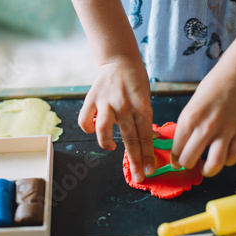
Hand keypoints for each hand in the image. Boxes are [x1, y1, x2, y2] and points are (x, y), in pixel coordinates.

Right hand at [78, 54, 154, 182]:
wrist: (119, 59)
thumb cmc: (136, 80)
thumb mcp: (146, 98)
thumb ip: (145, 119)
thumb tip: (149, 140)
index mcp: (142, 106)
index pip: (145, 135)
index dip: (147, 155)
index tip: (150, 170)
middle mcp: (124, 106)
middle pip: (130, 138)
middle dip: (135, 160)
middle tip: (138, 177)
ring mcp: (106, 103)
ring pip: (104, 130)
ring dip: (107, 143)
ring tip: (112, 148)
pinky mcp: (92, 99)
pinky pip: (86, 120)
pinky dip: (89, 128)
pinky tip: (95, 130)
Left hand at [171, 69, 235, 176]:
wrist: (234, 78)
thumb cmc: (209, 93)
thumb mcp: (189, 109)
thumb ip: (186, 130)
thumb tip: (180, 151)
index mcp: (189, 120)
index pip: (176, 150)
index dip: (175, 160)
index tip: (177, 162)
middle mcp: (206, 127)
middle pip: (190, 160)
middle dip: (187, 166)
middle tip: (190, 163)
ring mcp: (225, 131)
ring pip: (214, 164)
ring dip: (207, 171)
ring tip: (205, 169)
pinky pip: (234, 157)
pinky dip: (227, 162)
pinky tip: (223, 157)